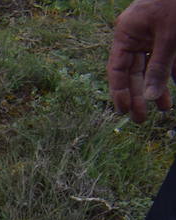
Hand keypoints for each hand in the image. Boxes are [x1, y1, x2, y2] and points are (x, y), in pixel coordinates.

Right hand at [107, 0, 175, 121]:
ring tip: (164, 109)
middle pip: (134, 72)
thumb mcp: (170, 37)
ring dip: (157, 88)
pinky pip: (165, 60)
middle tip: (141, 118)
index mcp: (127, 34)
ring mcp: (152, 36)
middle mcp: (136, 36)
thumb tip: (151, 96)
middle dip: (139, 95)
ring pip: (151, 68)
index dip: (119, 91)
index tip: (124, 110)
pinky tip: (171, 90)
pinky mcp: (168, 35)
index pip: (117, 69)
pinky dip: (168, 74)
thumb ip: (160, 67)